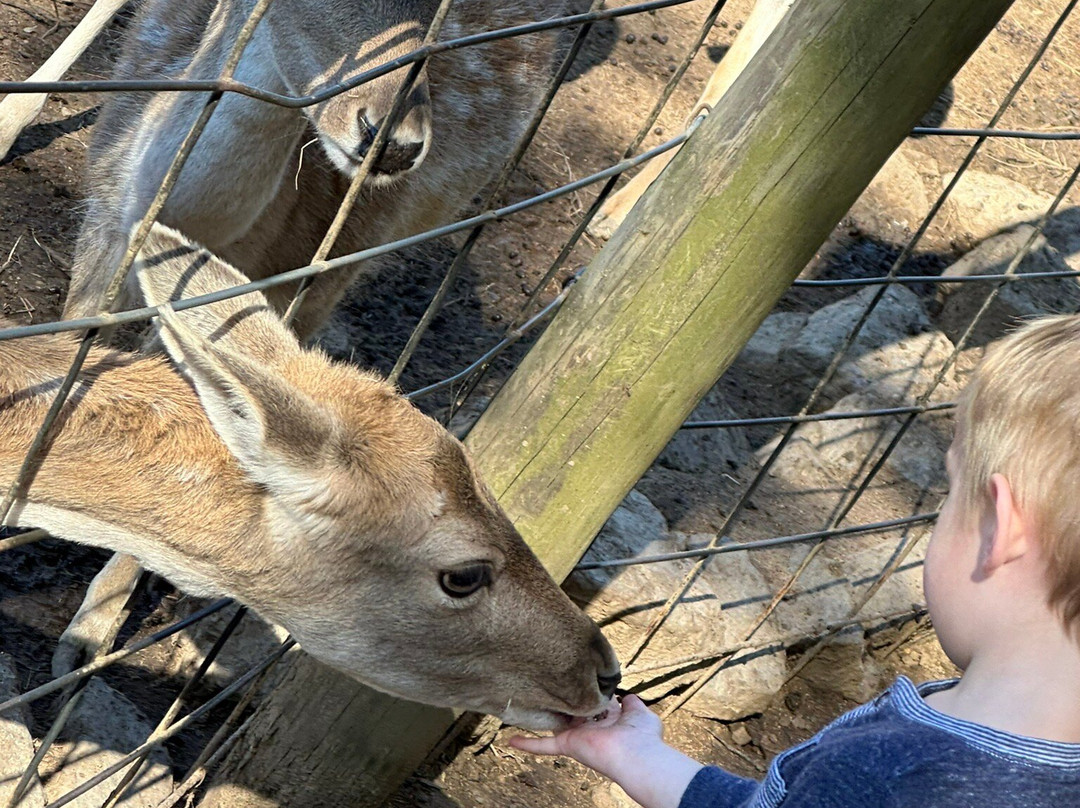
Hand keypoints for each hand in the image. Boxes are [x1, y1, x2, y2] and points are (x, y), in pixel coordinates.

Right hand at [508, 694, 702, 807]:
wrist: (639, 756)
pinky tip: (511, 741)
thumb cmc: (643, 737)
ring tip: (525, 699)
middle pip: (572, 712)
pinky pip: (543, 745)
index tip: (577, 680)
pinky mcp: (568, 744)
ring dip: (542, 714)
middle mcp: (591, 728)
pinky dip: (527, 744)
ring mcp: (578, 736)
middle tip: (545, 685)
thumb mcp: (641, 713)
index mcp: (608, 720)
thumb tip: (628, 695)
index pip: (593, 704)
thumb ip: (632, 703)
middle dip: (561, 701)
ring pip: (554, 725)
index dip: (587, 693)